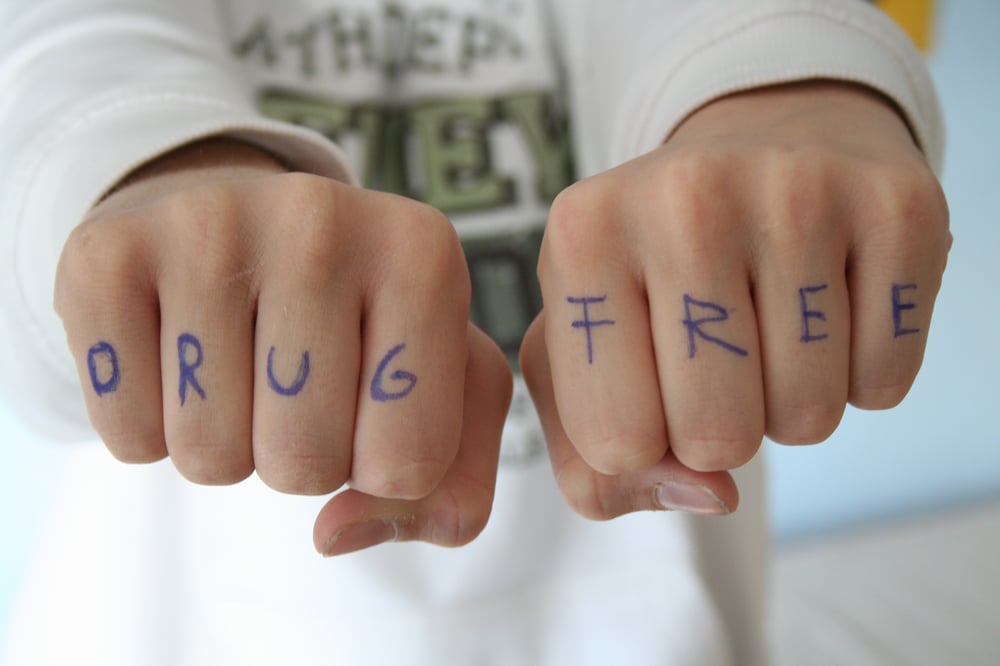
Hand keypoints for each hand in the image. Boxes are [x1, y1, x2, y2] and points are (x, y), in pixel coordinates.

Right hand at [55, 138, 511, 554]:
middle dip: (302, 461)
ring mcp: (207, 224)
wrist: (240, 229)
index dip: (385, 472)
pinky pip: (128, 435)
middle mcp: (321, 219)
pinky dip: (149, 428)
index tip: (372, 407)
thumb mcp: (447, 394)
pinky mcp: (106, 254)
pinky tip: (173, 354)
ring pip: (211, 457)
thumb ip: (452, 491)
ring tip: (238, 365)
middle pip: (304, 465)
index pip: (409, 464)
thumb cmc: (359, 322)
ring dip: (226, 446)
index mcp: (423, 254)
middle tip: (296, 385)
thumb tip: (335, 532)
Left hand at [520, 82, 949, 518]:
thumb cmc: (653, 275)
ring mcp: (798, 190)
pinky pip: (884, 384)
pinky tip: (834, 308)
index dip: (643, 443)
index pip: (616, 443)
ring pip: (807, 417)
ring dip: (790, 404)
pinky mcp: (898, 206)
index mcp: (582, 235)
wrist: (764, 151)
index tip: (647, 378)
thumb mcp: (575, 360)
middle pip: (717, 437)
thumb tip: (712, 495)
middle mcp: (684, 197)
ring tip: (771, 326)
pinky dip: (861, 376)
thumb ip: (592, 469)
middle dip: (719, 430)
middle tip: (717, 356)